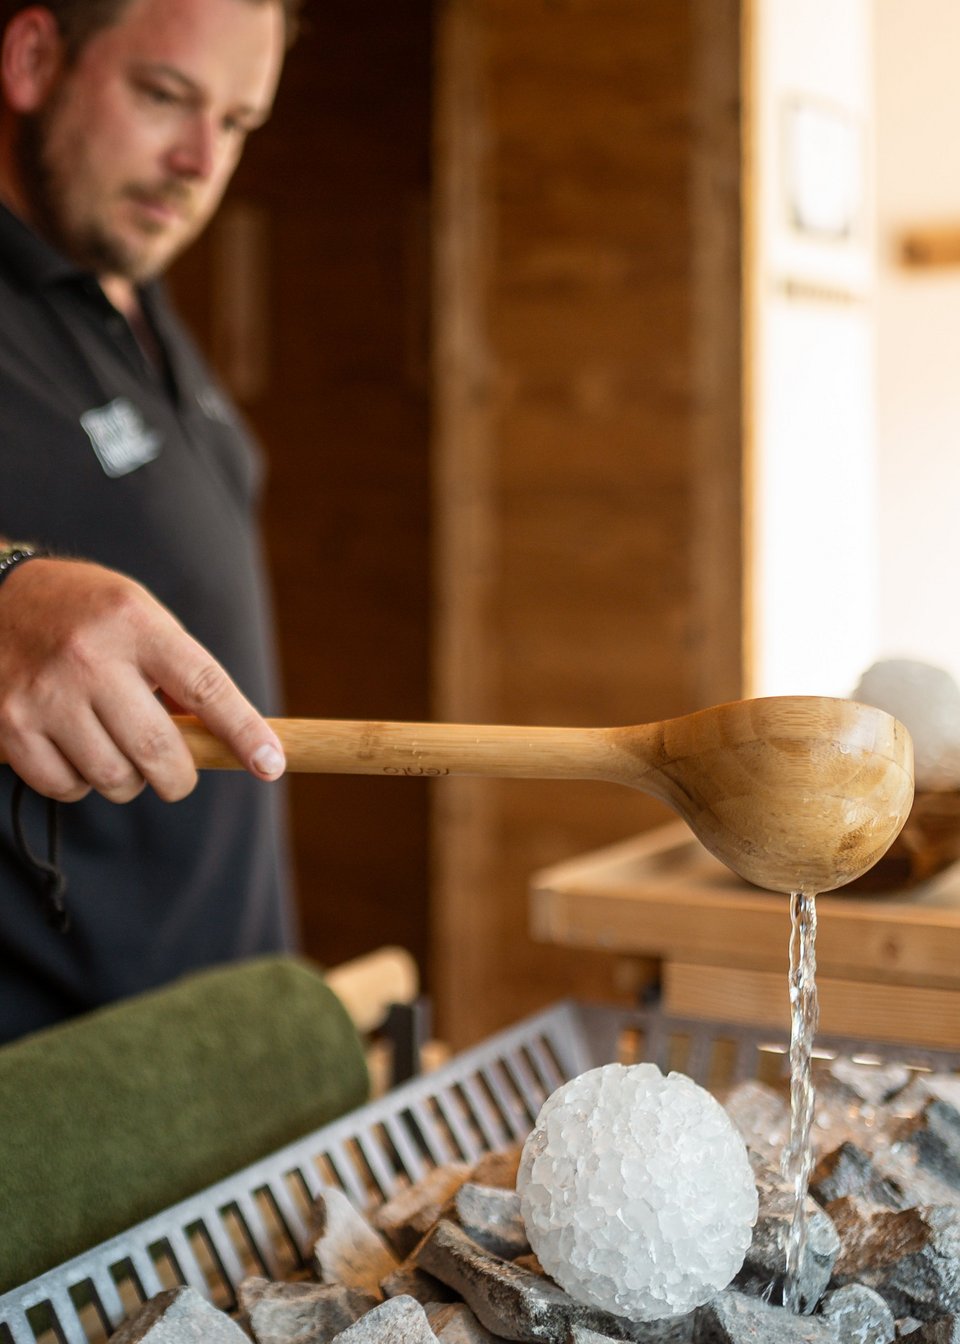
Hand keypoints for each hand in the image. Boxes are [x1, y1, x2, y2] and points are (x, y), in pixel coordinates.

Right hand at [0, 557, 285, 802]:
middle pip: (159, 752)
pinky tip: (75, 751)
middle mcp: (90, 658)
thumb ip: (180, 673)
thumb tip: (224, 740)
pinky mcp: (11, 725)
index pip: (204, 687)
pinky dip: (80, 784)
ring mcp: (46, 694)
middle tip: (177, 775)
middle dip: (179, 778)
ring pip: (114, 779)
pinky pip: (66, 787)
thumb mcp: (142, 619)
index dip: (243, 732)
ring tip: (116, 749)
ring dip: (127, 781)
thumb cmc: (87, 615)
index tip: (271, 764)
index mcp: (135, 624)